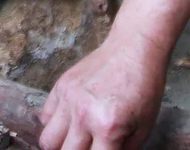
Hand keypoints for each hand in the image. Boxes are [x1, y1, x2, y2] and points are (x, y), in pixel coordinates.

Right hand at [38, 33, 167, 149]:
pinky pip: (45, 117)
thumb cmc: (144, 89)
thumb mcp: (143, 129)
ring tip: (74, 142)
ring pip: (47, 141)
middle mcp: (83, 114)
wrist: (134, 49)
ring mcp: (69, 99)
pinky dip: (54, 126)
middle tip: (88, 148)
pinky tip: (69, 123)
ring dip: (60, 146)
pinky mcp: (61, 86)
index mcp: (107, 127)